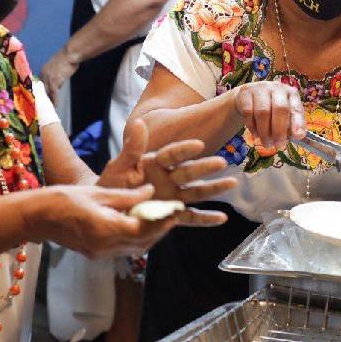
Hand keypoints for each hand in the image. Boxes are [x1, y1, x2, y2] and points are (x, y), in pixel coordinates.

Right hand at [28, 184, 175, 258]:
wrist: (37, 217)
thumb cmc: (63, 199)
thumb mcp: (98, 192)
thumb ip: (127, 196)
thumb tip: (150, 191)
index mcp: (106, 229)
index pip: (144, 229)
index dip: (162, 220)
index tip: (175, 209)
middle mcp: (106, 246)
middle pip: (143, 242)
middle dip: (160, 229)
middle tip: (173, 213)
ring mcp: (101, 253)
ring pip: (135, 248)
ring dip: (150, 235)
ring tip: (161, 218)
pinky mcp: (96, 253)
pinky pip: (124, 249)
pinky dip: (136, 239)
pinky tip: (140, 224)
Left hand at [40, 47, 79, 102]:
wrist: (69, 54)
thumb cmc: (66, 58)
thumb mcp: (57, 66)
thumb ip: (55, 74)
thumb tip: (57, 82)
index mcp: (43, 70)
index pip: (39, 83)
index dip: (41, 90)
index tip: (41, 97)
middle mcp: (43, 74)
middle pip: (41, 89)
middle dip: (43, 97)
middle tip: (43, 105)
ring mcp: (48, 78)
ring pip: (47, 92)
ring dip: (49, 100)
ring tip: (50, 107)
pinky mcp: (55, 81)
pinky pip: (54, 93)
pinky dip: (55, 100)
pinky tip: (56, 105)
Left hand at [99, 119, 236, 226]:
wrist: (108, 210)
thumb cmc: (112, 185)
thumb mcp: (118, 167)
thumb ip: (132, 148)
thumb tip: (140, 122)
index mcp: (154, 163)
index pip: (171, 154)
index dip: (184, 149)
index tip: (198, 144)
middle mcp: (167, 177)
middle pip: (188, 172)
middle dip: (204, 167)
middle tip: (221, 162)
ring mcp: (172, 195)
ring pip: (195, 191)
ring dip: (213, 188)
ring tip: (232, 183)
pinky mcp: (172, 213)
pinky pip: (190, 217)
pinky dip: (206, 219)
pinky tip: (222, 218)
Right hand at [233, 81, 305, 151]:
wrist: (247, 98)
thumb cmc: (270, 109)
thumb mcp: (284, 116)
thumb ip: (291, 125)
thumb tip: (297, 136)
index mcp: (291, 94)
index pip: (296, 108)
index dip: (297, 122)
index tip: (297, 136)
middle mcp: (276, 88)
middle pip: (279, 108)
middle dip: (279, 130)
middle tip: (278, 145)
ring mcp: (260, 88)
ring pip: (262, 112)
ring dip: (264, 132)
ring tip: (266, 143)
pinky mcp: (245, 92)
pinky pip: (248, 111)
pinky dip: (252, 126)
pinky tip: (255, 133)